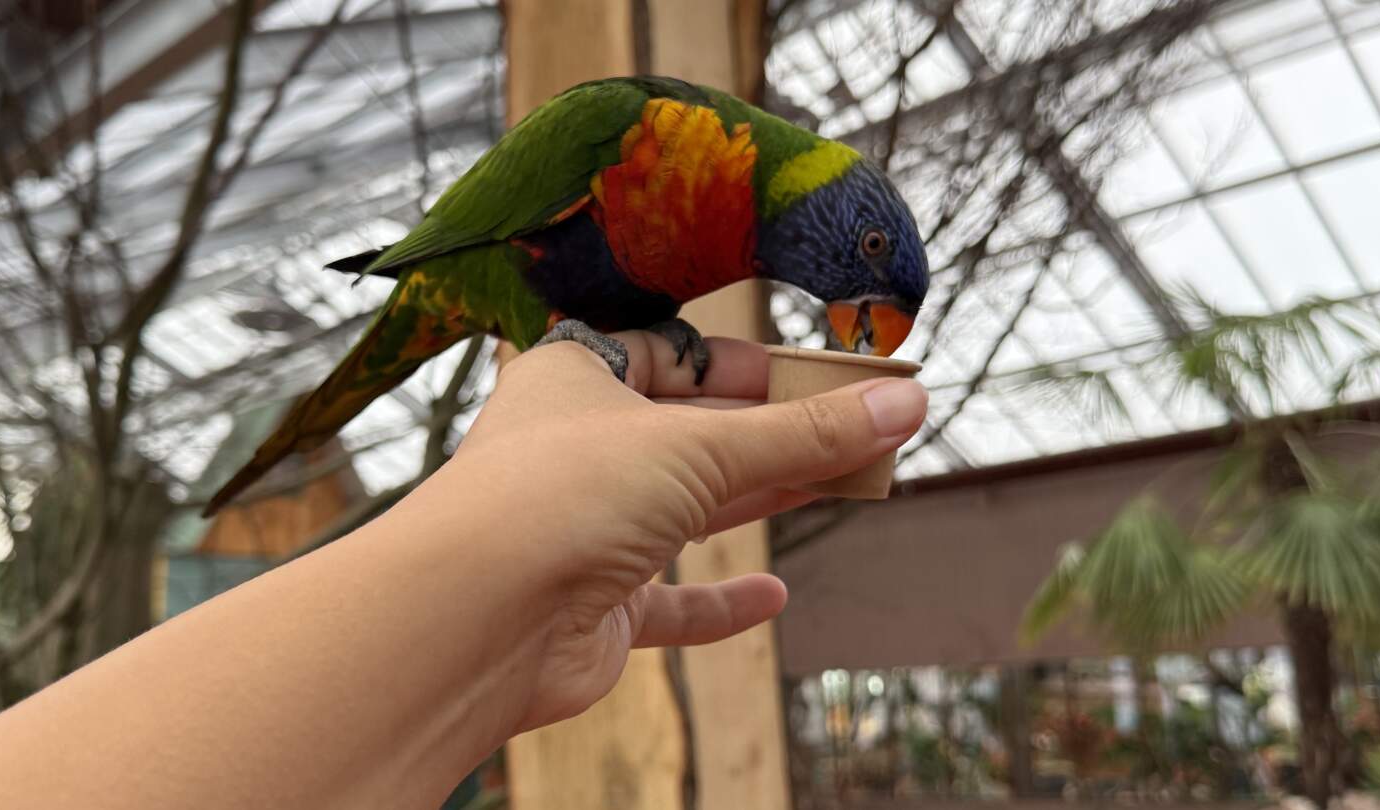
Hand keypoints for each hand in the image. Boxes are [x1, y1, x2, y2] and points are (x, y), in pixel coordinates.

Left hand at [394, 332, 927, 733]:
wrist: (474, 619)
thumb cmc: (563, 493)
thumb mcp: (702, 446)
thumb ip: (804, 434)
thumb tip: (906, 403)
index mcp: (575, 377)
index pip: (672, 354)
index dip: (748, 365)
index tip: (823, 376)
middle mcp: (573, 448)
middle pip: (692, 433)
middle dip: (776, 435)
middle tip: (860, 430)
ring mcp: (581, 530)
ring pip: (687, 511)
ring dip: (764, 502)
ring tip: (850, 486)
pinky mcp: (592, 607)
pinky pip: (666, 602)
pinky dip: (718, 601)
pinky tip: (772, 597)